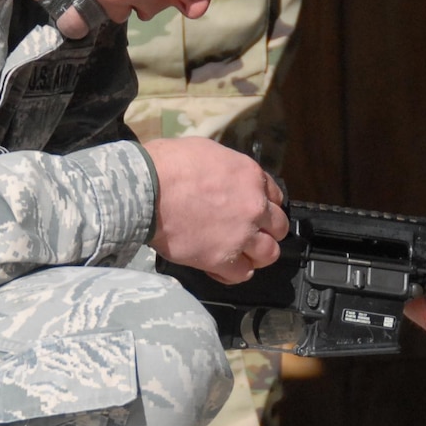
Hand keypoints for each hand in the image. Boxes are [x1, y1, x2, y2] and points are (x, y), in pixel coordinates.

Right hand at [145, 137, 288, 284]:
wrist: (146, 189)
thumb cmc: (168, 164)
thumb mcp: (207, 151)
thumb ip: (226, 168)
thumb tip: (223, 177)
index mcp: (251, 177)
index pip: (276, 196)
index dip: (265, 205)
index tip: (254, 210)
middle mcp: (254, 207)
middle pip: (278, 227)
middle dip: (267, 230)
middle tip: (250, 233)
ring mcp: (241, 235)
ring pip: (269, 253)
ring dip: (257, 254)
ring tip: (240, 253)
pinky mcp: (222, 259)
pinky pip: (242, 274)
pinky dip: (234, 272)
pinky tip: (222, 266)